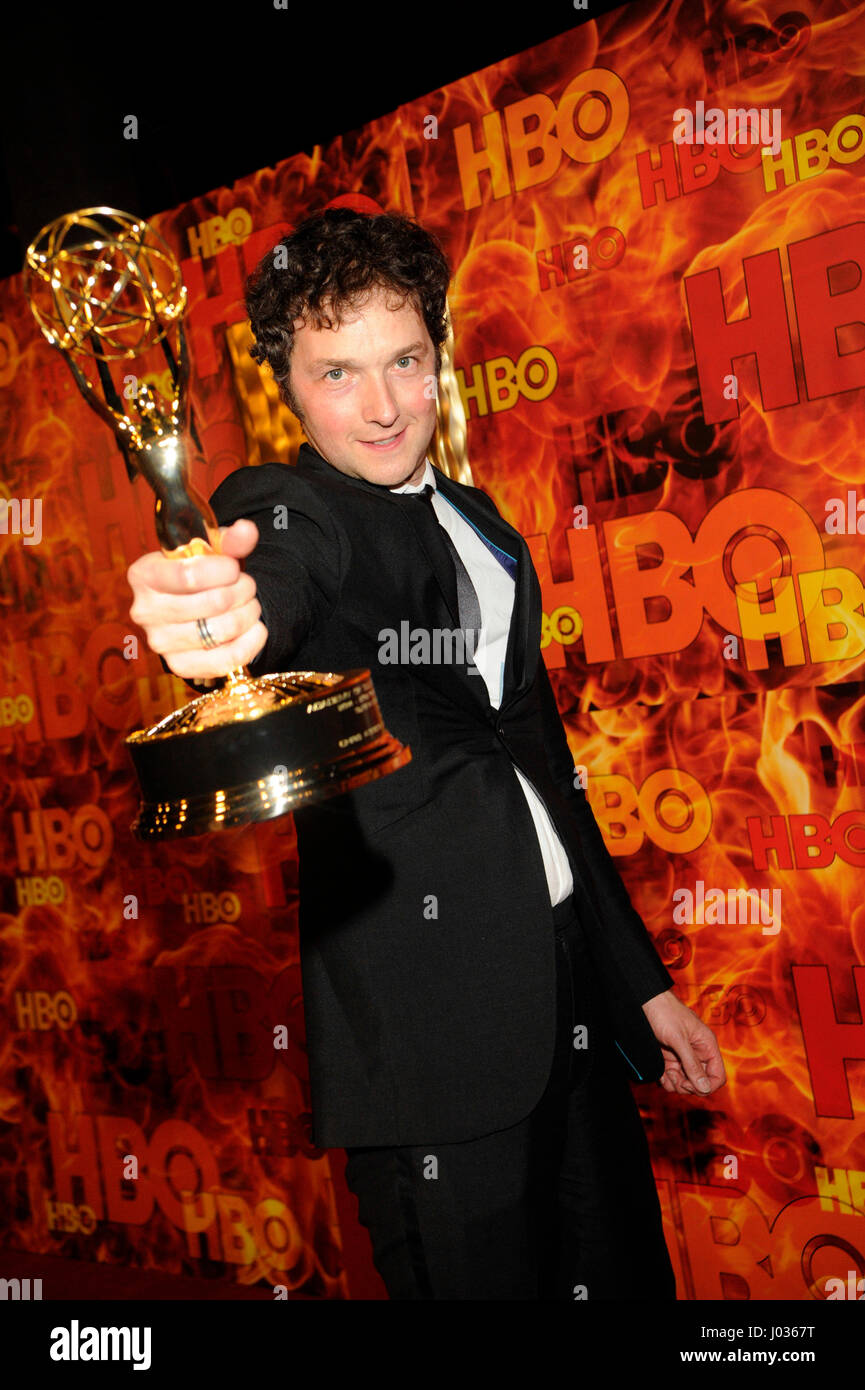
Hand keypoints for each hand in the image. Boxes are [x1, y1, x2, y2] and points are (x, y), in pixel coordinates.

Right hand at [127, 518, 267, 680]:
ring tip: (250, 604)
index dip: (224, 571)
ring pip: (222, 630)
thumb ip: (230, 540)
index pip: (189, 576)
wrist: (195, 606)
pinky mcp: (179, 666)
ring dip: (248, 614)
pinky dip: (251, 642)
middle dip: (243, 590)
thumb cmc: (201, 574)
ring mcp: (160, 642)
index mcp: (144, 574)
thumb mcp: (211, 552)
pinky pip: (226, 659)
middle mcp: (144, 611)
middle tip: (247, 586)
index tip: (234, 567)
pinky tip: (255, 628)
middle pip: (212, 603)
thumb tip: (247, 531)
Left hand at [641, 989, 726, 1097]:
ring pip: (686, 1083)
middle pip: (701, 1083)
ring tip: (666, 1072)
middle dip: (687, 1085)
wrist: (645, 1002)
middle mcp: (698, 1054)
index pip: (718, 1076)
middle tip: (674, 1076)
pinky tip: (661, 1072)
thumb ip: (692, 1063)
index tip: (690, 1084)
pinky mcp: (671, 1059)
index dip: (707, 1085)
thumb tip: (705, 1087)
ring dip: (675, 1084)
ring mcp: (683, 1057)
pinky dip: (666, 1080)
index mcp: (707, 1046)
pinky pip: (673, 1078)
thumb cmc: (665, 1012)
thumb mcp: (679, 1039)